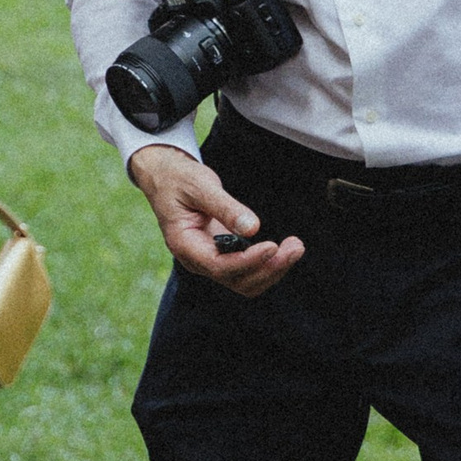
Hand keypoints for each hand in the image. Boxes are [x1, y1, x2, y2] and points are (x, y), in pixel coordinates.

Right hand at [129, 142, 303, 299]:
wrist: (165, 178)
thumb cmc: (178, 180)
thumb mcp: (199, 186)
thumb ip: (225, 207)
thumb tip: (253, 228)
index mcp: (185, 245)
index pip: (219, 266)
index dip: (248, 260)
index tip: (272, 245)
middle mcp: (198, 260)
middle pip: (238, 281)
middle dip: (269, 268)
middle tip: (295, 246)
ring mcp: (211, 260)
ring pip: (246, 281)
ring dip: (273, 269)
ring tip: (295, 247)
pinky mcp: (223, 254)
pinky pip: (248, 270)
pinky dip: (268, 263)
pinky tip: (283, 248)